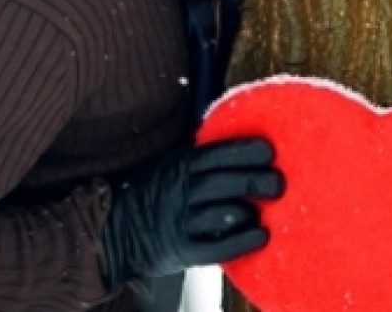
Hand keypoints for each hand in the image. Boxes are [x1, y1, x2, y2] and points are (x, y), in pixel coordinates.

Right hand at [101, 138, 283, 287]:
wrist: (114, 229)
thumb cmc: (157, 192)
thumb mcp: (172, 164)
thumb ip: (205, 157)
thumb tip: (252, 142)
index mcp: (182, 165)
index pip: (220, 153)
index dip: (248, 151)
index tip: (269, 152)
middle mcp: (182, 190)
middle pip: (228, 182)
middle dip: (259, 181)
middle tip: (277, 184)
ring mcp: (181, 221)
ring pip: (225, 214)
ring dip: (249, 212)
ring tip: (260, 213)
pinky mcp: (182, 249)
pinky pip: (219, 247)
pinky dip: (244, 242)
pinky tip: (261, 236)